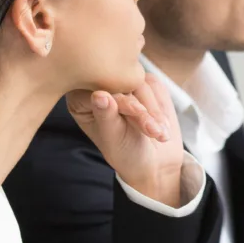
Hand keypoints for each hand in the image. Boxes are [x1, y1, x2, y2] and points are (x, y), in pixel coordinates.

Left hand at [67, 73, 186, 205]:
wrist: (153, 160)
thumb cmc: (126, 152)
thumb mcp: (113, 138)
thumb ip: (105, 116)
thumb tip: (98, 94)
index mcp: (81, 100)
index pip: (99, 88)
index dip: (120, 100)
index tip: (138, 112)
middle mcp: (100, 87)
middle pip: (121, 82)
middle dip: (141, 108)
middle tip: (153, 130)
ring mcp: (124, 84)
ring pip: (141, 83)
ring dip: (154, 111)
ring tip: (159, 134)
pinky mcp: (144, 84)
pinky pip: (155, 86)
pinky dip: (161, 107)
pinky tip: (161, 126)